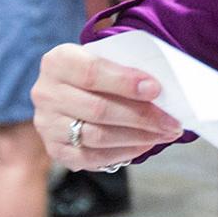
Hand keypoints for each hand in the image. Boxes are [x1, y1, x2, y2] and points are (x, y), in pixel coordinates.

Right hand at [31, 42, 181, 169]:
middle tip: (172, 122)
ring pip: (97, 136)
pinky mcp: (55, 149)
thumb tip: (161, 92)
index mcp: (57, 61)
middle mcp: (45, 93)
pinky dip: (122, 153)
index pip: (92, 72)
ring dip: (137, 137)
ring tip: (164, 134)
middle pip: (98, 109)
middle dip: (141, 117)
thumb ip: (126, 68)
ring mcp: (47, 124)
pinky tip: (145, 145)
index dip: (125, 82)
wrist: (72, 91)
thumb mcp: (106, 59)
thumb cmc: (99, 73)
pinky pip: (91, 158)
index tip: (156, 89)